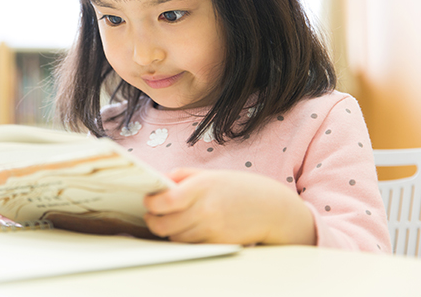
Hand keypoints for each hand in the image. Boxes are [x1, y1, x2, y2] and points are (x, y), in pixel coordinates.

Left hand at [143, 168, 314, 245]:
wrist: (272, 209)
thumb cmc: (239, 188)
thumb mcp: (211, 174)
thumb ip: (183, 176)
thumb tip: (159, 181)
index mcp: (201, 187)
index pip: (165, 200)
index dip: (150, 203)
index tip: (148, 200)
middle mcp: (205, 210)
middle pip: (164, 224)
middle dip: (152, 220)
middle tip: (151, 215)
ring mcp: (211, 229)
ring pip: (175, 238)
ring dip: (167, 231)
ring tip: (168, 221)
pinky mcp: (217, 244)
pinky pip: (190, 246)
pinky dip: (183, 240)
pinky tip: (185, 230)